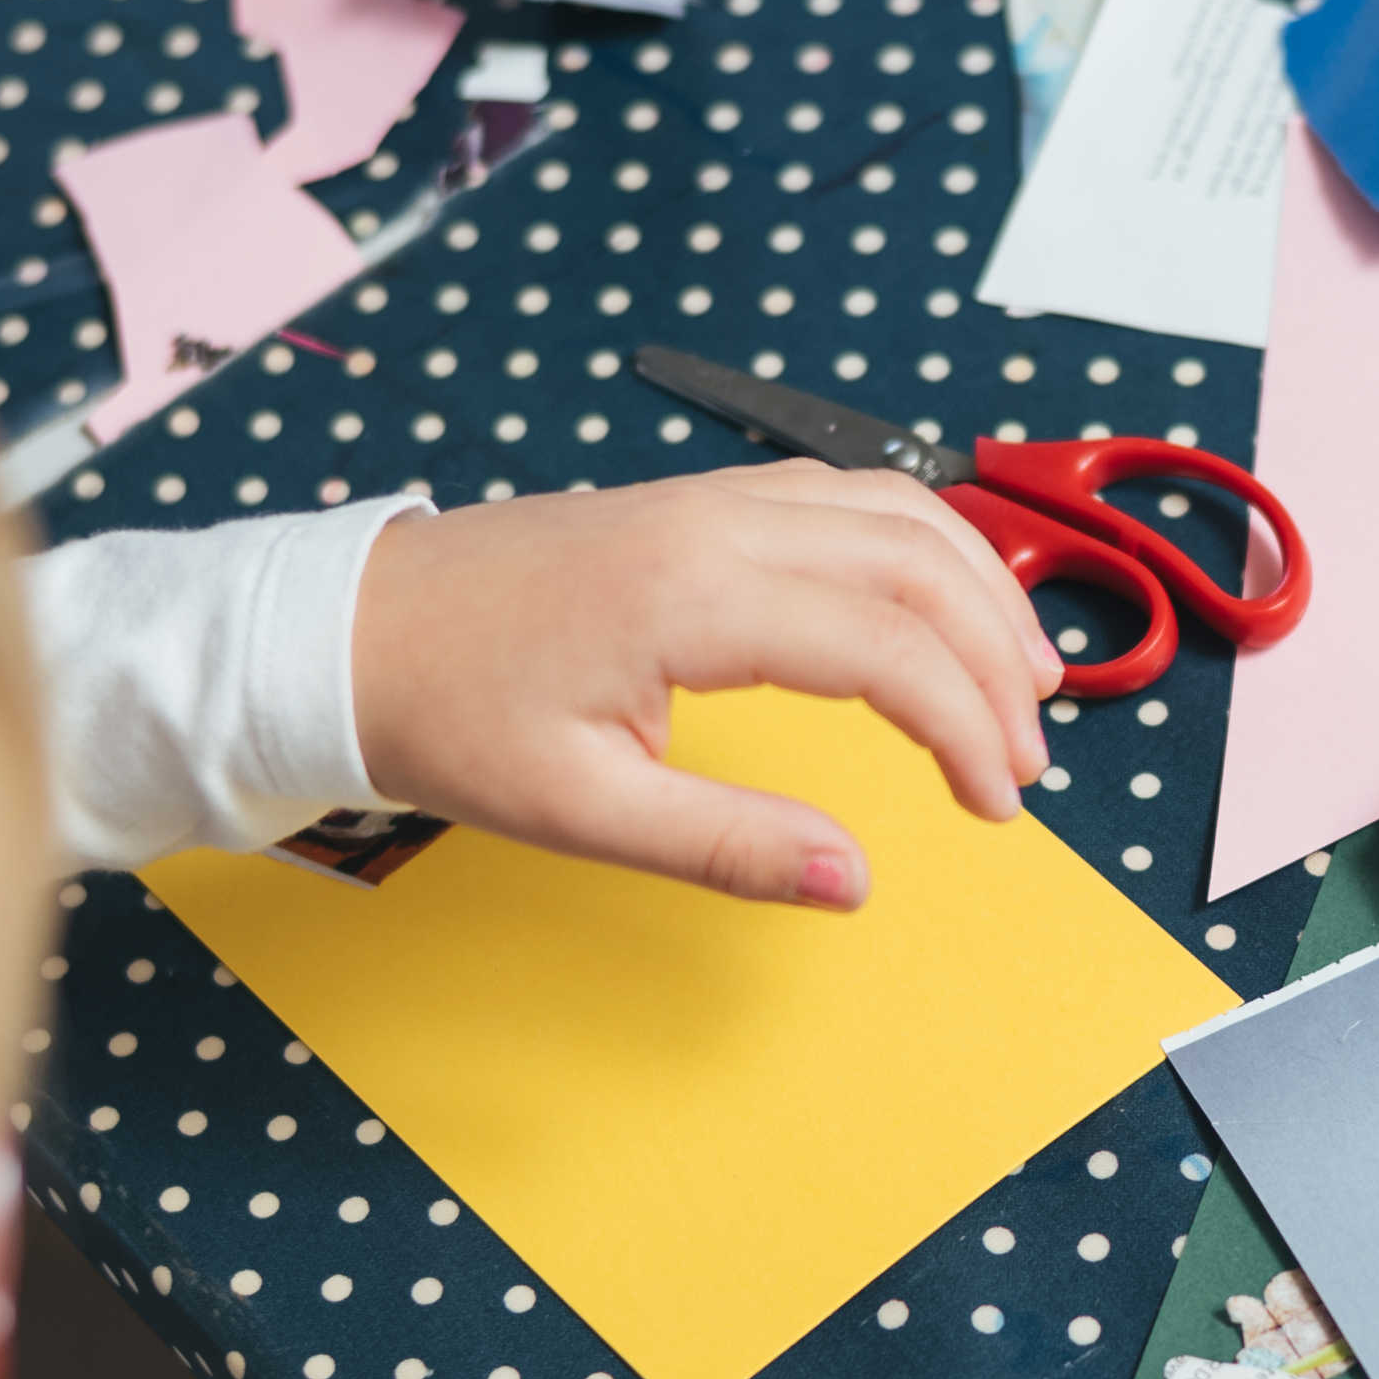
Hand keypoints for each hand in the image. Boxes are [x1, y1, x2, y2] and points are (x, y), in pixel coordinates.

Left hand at [350, 465, 1060, 906]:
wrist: (350, 630)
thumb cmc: (449, 716)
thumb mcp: (579, 810)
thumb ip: (726, 844)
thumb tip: (850, 881)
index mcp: (691, 597)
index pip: (886, 647)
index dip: (965, 728)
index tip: (996, 806)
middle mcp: (717, 523)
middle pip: (918, 564)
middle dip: (998, 662)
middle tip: (1027, 762)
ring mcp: (711, 497)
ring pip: (897, 512)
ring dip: (978, 591)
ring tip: (1025, 682)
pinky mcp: (701, 500)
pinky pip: (849, 499)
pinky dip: (922, 551)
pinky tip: (942, 606)